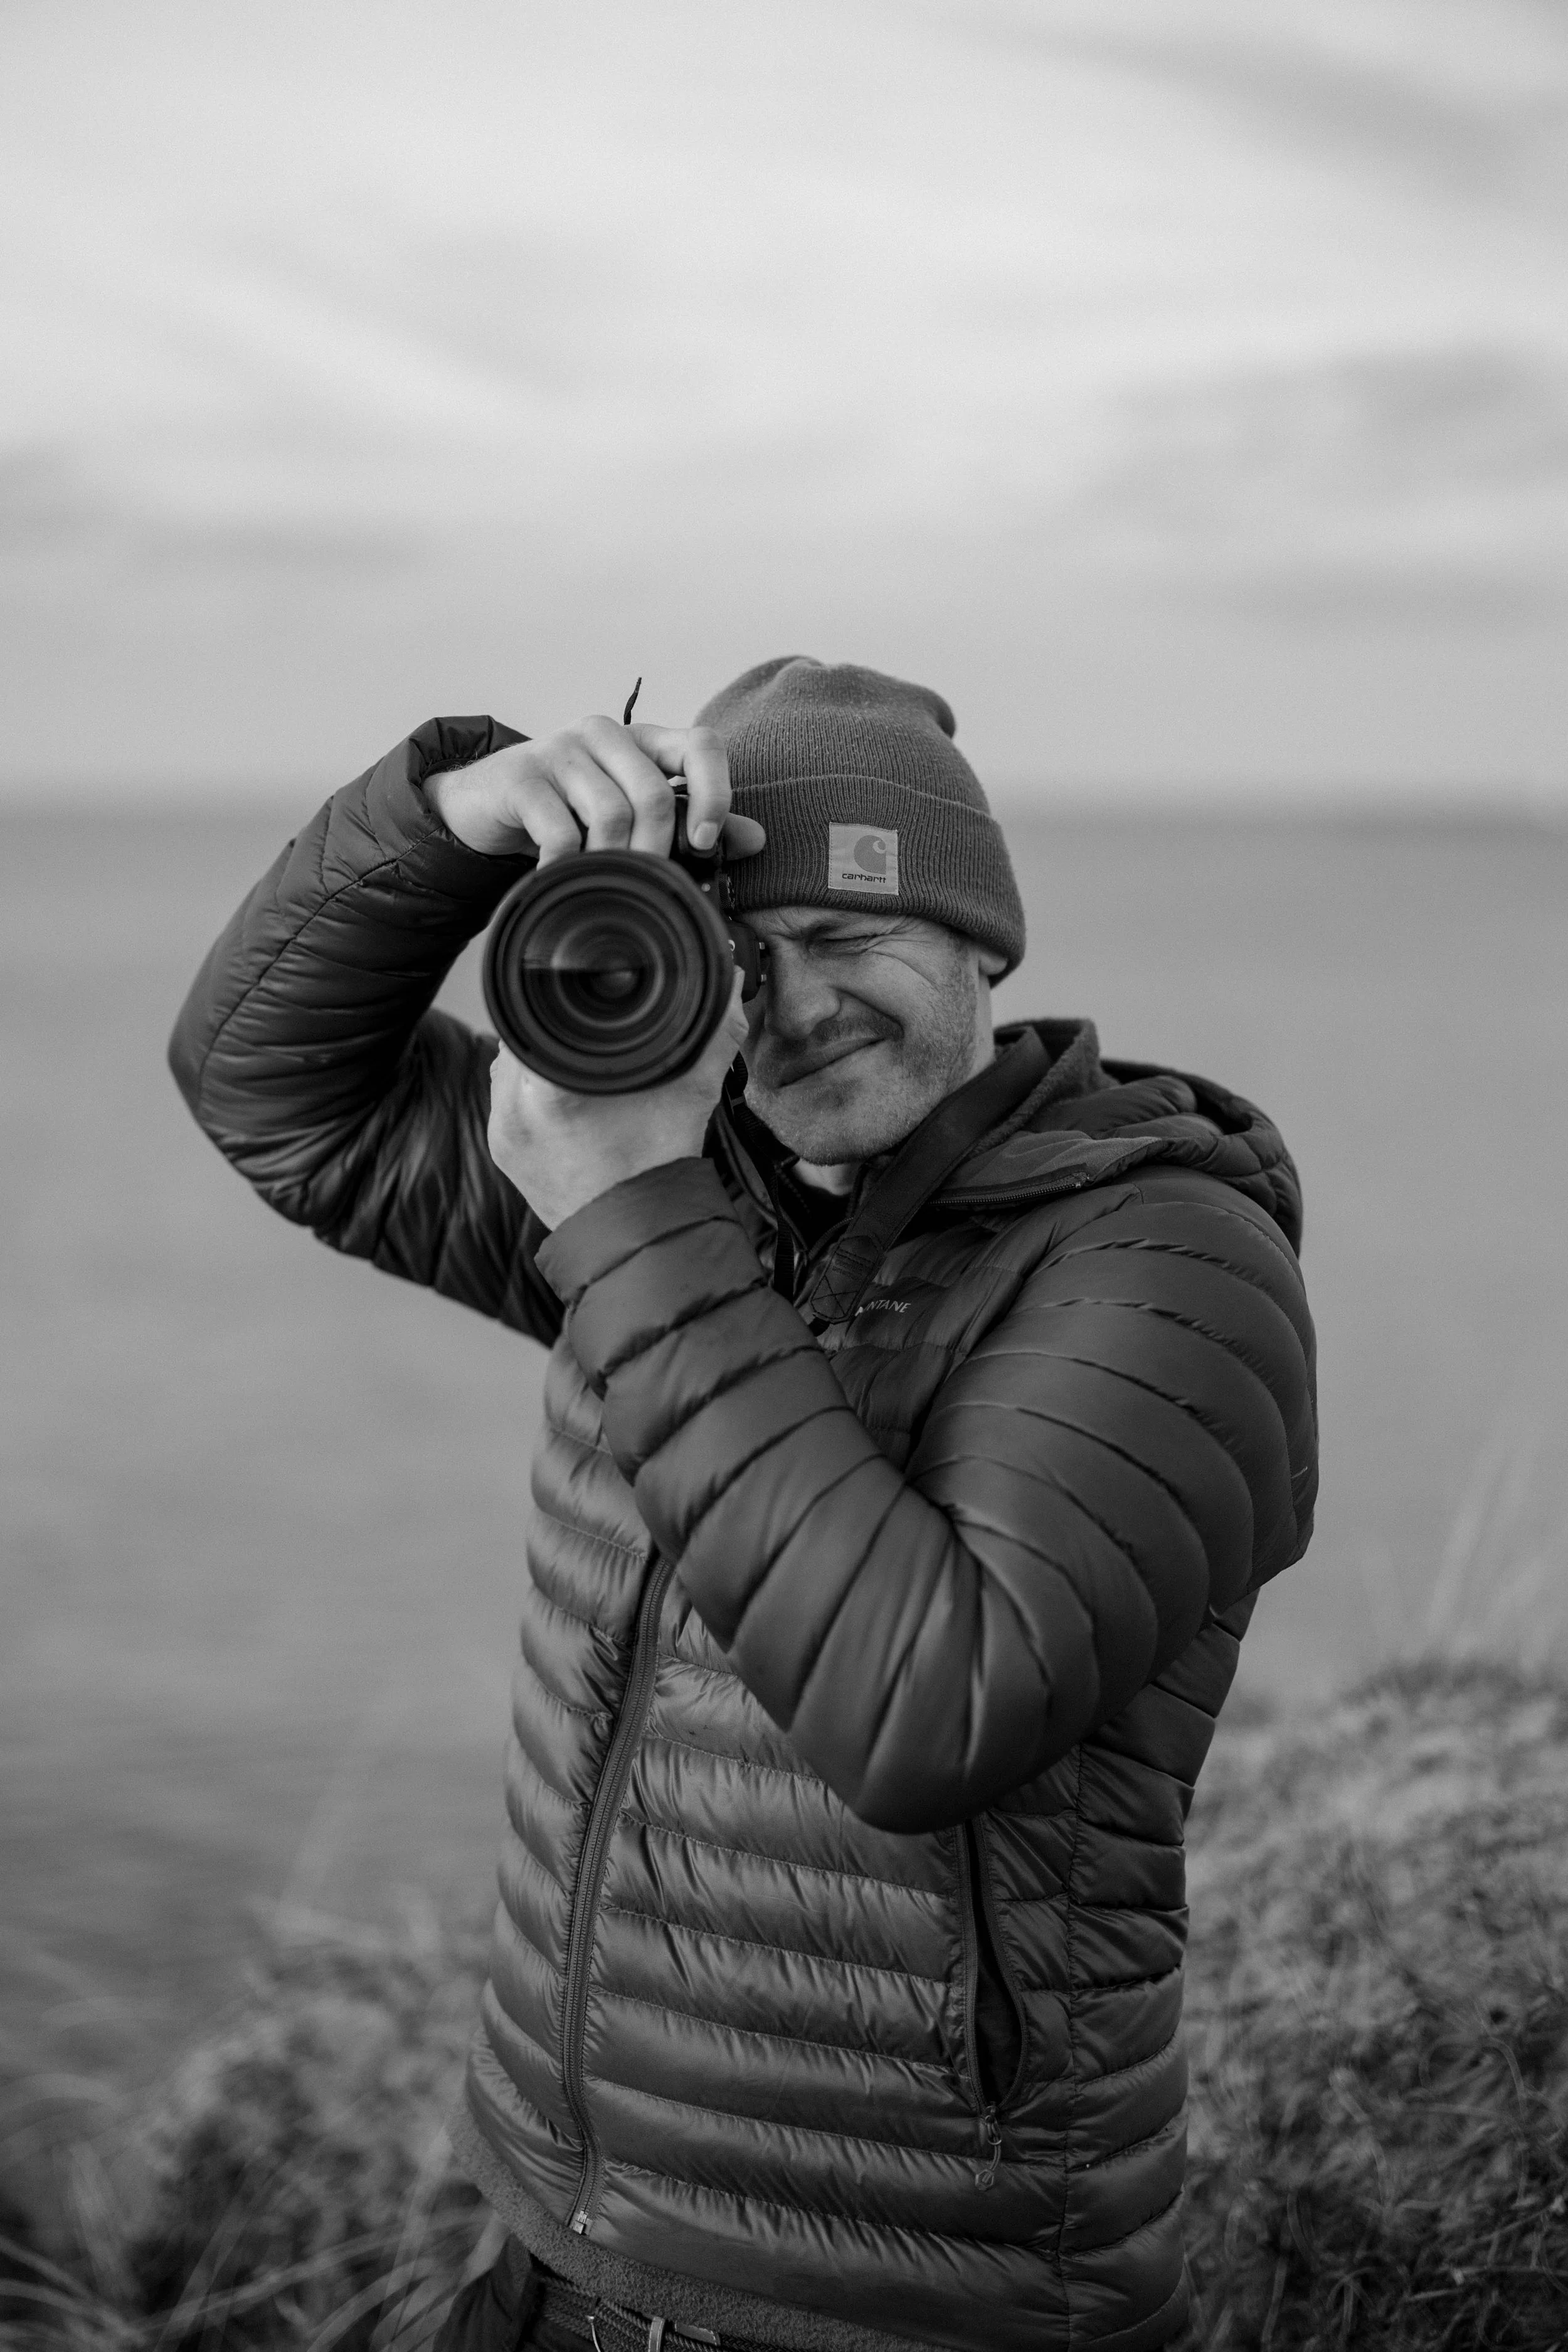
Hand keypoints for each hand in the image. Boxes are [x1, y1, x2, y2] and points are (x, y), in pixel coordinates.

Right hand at [425, 714, 764, 863]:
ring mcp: (561, 749)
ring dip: (611, 861)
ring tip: (601, 884)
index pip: (702, 744)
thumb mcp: (632, 812)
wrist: (486, 804)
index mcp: (643, 740)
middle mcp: (605, 733)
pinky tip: (563, 879)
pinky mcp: (522, 774)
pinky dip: (567, 865)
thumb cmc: (569, 810)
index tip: (705, 842)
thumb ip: (692, 823)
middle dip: (657, 851)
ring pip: (610, 812)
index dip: (715, 793)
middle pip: (654, 792)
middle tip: (644, 886)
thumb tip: (756, 838)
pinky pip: (559, 829)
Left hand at [488, 972, 749, 1228]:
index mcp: (549, 1085)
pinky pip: (508, 1101)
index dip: (568, 997)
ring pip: (511, 1066)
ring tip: (583, 1069)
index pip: (541, 1007)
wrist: (638, 1236)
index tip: (589, 1002)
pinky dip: (533, 1093)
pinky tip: (567, 1102)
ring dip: (542, 1058)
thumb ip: (714, 1030)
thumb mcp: (694, 1090)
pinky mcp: (502, 1150)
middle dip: (558, 1028)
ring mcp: (502, 1131)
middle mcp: (514, 1105)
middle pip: (525, 1032)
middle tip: (594, 1038)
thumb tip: (729, 982)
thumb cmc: (660, 1166)